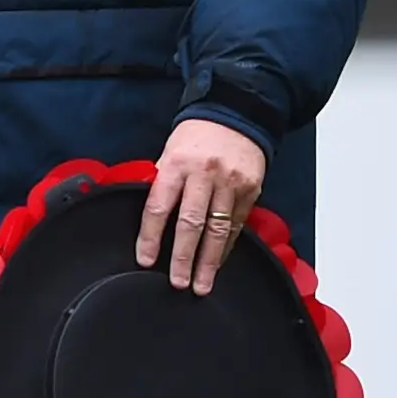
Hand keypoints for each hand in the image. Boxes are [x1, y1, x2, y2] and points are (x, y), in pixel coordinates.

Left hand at [135, 119, 266, 293]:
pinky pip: (236, 224)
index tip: (146, 259)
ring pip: (218, 229)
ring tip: (201, 284)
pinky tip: (218, 262)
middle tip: (178, 282)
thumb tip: (150, 215)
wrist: (235, 113)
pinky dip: (226, 246)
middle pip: (191, 223)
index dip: (151, 237)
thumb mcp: (169, 151)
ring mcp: (230, 183)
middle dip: (184, 258)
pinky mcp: (250, 190)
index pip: (159, 207)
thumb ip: (161, 182)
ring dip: (209, 261)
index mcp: (176, 165)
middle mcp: (204, 175)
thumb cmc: (196, 135)